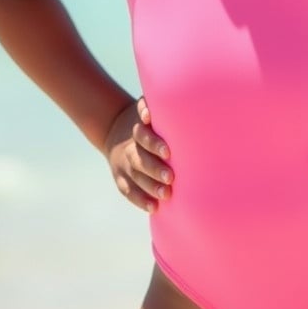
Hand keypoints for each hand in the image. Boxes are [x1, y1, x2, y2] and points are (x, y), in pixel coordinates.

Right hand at [103, 96, 172, 212]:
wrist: (114, 129)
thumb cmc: (149, 120)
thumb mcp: (150, 109)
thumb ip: (163, 108)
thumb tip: (193, 101)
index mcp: (138, 128)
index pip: (142, 134)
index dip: (153, 142)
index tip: (168, 151)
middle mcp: (130, 147)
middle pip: (139, 157)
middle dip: (155, 168)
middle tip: (171, 177)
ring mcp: (124, 164)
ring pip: (135, 176)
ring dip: (150, 187)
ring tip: (167, 194)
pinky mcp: (121, 178)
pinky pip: (128, 191)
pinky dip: (140, 200)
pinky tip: (154, 207)